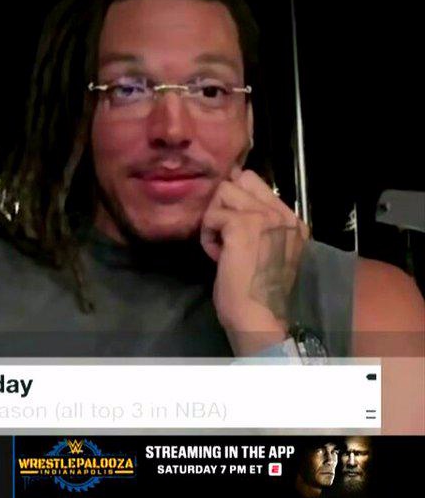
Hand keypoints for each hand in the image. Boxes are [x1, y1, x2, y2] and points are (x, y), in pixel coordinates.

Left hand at [200, 167, 308, 354]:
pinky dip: (207, 236)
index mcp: (291, 221)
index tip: (229, 221)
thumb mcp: (267, 252)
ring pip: (223, 191)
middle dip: (224, 202)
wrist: (262, 319)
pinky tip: (218, 256)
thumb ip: (259, 227)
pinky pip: (211, 215)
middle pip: (240, 178)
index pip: (257, 181)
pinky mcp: (242, 226)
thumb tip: (231, 207)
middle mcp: (281, 215)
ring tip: (222, 245)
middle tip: (224, 232)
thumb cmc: (261, 293)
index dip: (236, 193)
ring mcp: (264, 218)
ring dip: (214, 217)